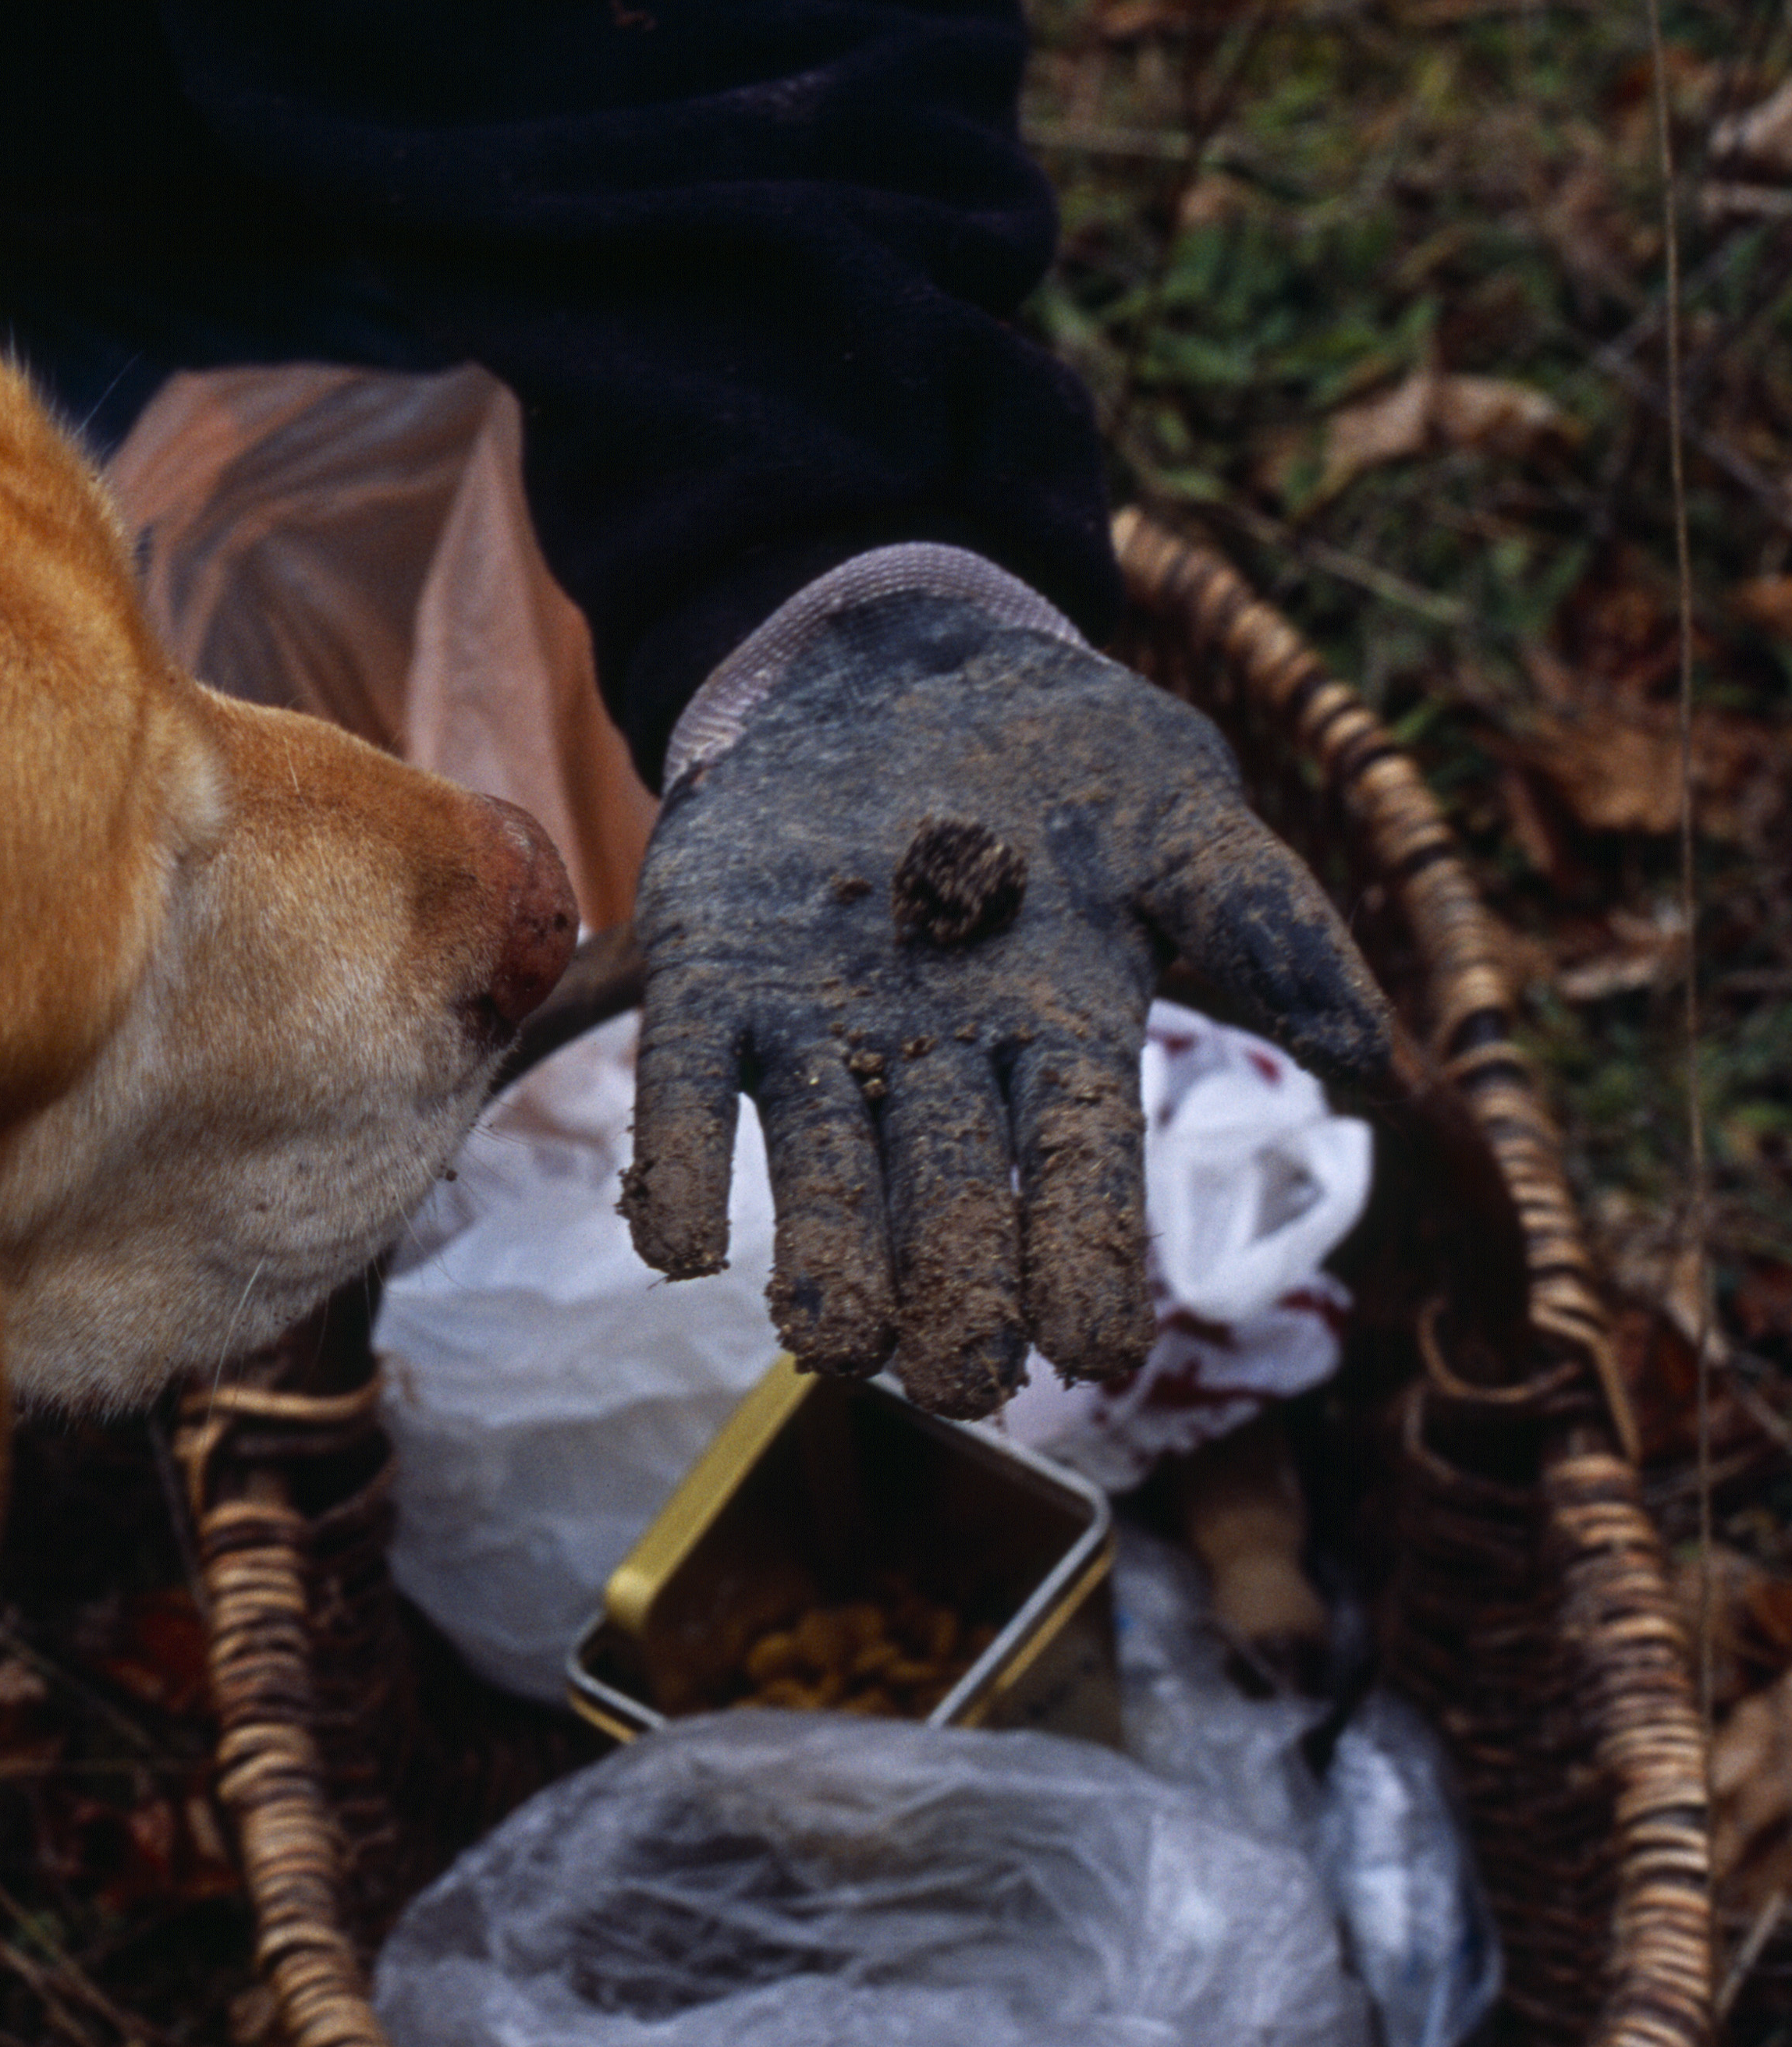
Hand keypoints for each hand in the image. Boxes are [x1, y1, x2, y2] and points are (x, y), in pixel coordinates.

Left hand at [618, 577, 1392, 1418]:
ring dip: (824, 1261)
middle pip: (951, 1203)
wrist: (903, 663)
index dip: (1090, 1264)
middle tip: (956, 1383)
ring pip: (821, 1173)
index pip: (1083, 1176)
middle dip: (955, 1298)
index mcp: (1057, 1040)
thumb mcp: (1183, 817)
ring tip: (827, 1344)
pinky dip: (676, 1168)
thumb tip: (1372, 1053)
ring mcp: (816, 1029)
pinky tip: (675, 1247)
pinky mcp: (710, 985)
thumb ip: (1268, 921)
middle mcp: (933, 1062)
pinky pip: (687, 1092)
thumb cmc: (1064, 763)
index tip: (1098, 1355)